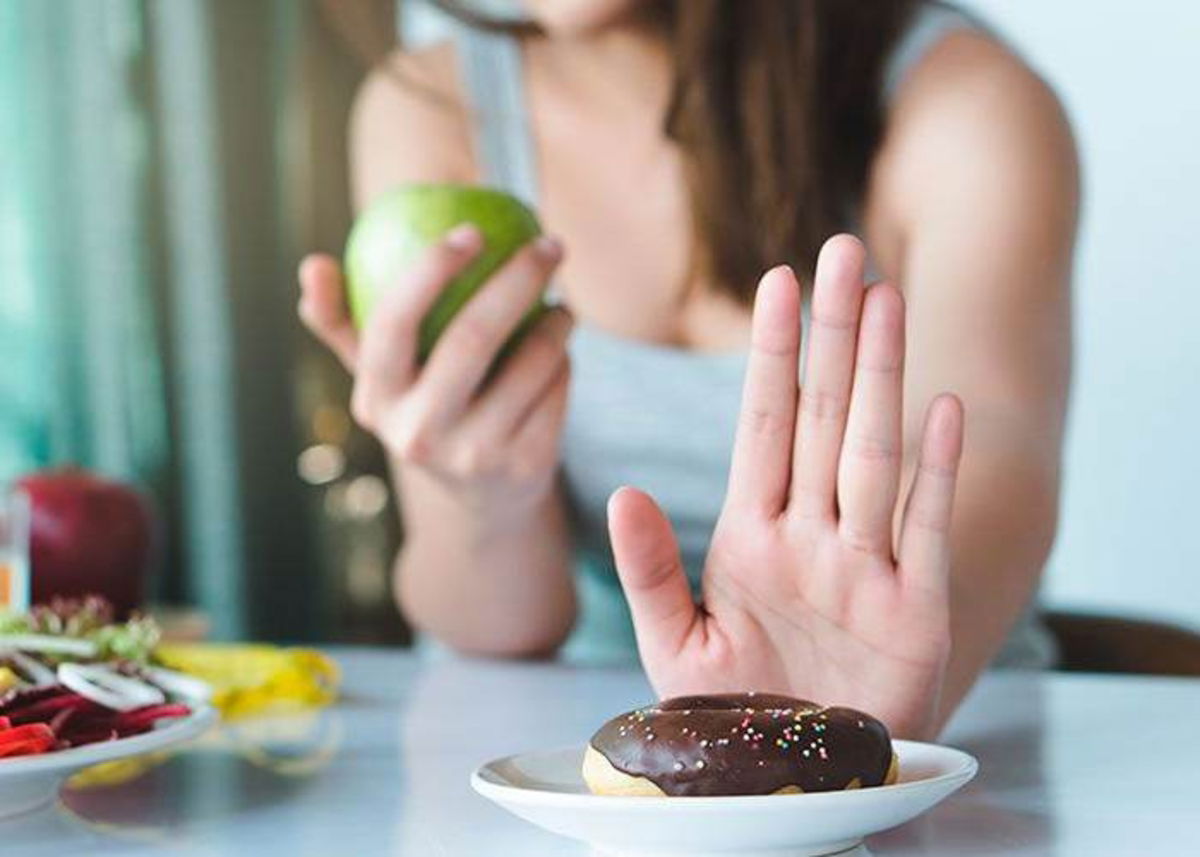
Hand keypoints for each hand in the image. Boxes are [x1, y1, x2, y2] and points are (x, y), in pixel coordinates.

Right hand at [298, 225, 572, 519]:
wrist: (481, 500)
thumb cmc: (424, 410)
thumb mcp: (381, 379)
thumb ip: (343, 323)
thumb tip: (313, 264)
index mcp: (377, 400)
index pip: (392, 323)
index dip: (430, 270)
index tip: (469, 231)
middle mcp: (420, 433)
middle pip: (473, 336)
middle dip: (518, 278)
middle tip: (548, 245)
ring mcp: (474, 455)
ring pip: (531, 361)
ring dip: (556, 322)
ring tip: (560, 305)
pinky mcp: (524, 466)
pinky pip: (557, 389)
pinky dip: (564, 361)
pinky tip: (562, 352)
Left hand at [607, 235, 964, 738]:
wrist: (796, 785)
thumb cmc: (737, 714)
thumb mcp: (676, 644)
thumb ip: (651, 568)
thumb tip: (622, 490)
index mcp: (752, 536)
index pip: (762, 426)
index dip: (770, 354)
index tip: (775, 282)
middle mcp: (813, 537)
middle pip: (822, 418)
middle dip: (831, 336)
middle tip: (842, 251)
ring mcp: (866, 569)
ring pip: (873, 453)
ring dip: (880, 378)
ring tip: (886, 299)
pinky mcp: (915, 613)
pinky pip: (926, 530)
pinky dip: (936, 473)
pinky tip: (944, 408)